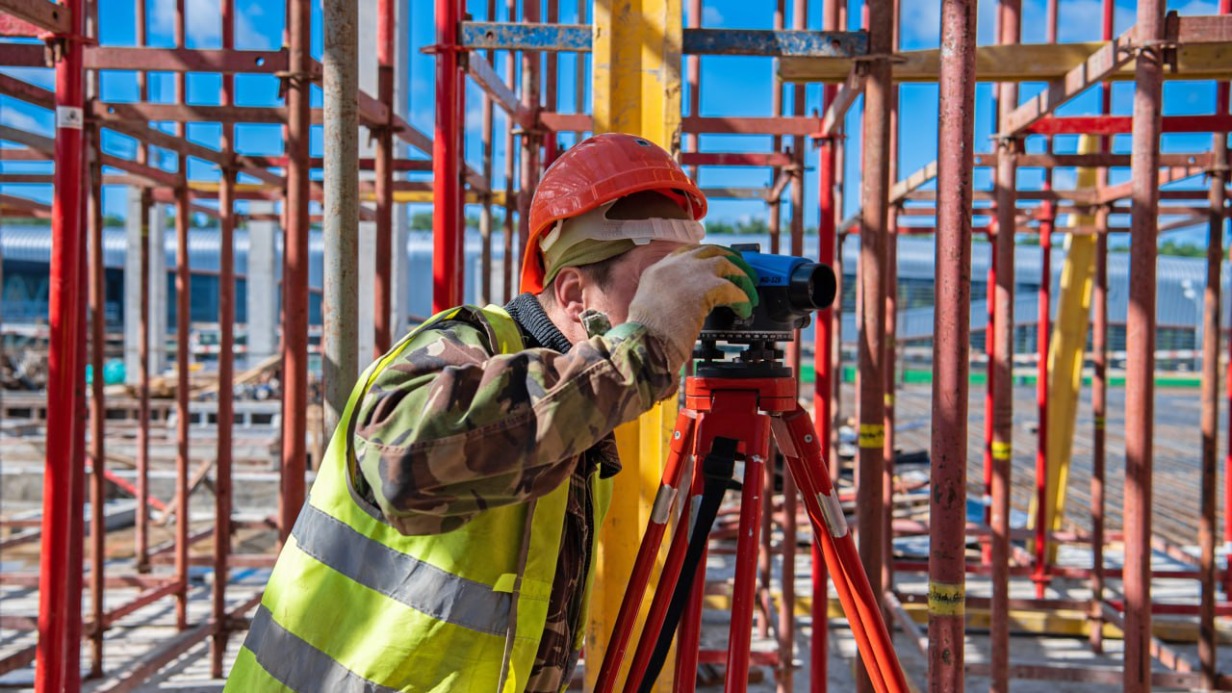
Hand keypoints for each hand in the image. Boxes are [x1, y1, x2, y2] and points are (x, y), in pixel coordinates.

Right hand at [627, 245, 758, 371]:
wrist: (645, 343)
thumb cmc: (644, 338)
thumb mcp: (648, 310)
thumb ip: (664, 301)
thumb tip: (682, 308)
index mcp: (657, 271)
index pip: (686, 253)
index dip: (704, 258)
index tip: (716, 263)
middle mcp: (673, 266)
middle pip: (709, 251)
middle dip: (729, 258)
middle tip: (740, 270)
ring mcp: (690, 273)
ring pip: (726, 264)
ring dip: (741, 278)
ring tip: (749, 292)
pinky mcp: (706, 287)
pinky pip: (733, 289)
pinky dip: (742, 299)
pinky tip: (743, 310)